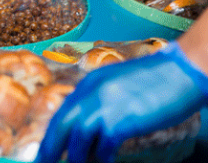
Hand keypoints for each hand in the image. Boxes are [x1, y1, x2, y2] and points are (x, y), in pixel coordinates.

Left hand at [36, 43, 207, 162]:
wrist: (181, 70)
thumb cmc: (154, 80)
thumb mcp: (115, 84)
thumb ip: (98, 100)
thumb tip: (87, 127)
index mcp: (88, 84)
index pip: (62, 113)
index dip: (52, 134)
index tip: (47, 149)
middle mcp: (91, 93)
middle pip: (61, 124)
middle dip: (50, 147)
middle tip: (43, 162)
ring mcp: (105, 105)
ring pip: (77, 137)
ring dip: (74, 156)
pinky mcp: (123, 119)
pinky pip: (103, 146)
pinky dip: (101, 158)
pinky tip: (103, 162)